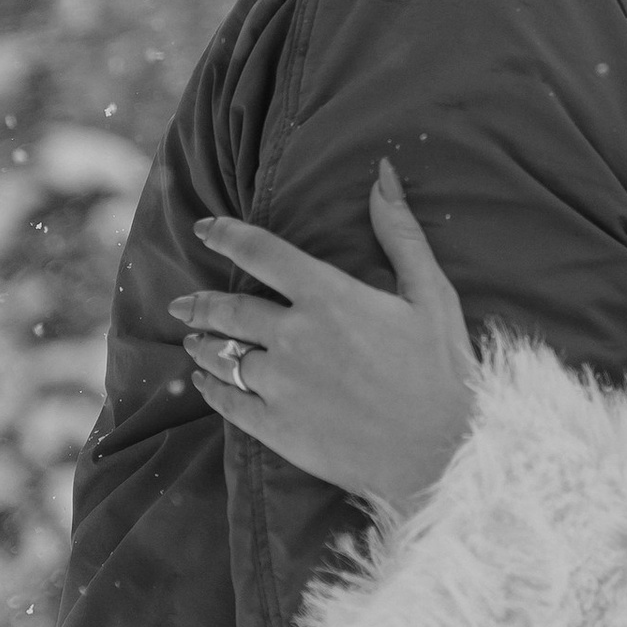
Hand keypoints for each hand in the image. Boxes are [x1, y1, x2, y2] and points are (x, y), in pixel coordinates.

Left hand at [173, 159, 480, 523]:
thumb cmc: (443, 368)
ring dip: (204, 344)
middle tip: (182, 302)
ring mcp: (280, 385)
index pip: (262, 253)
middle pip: (230, 308)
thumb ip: (399, 231)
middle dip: (200, 302)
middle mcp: (294, 336)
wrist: (443, 452)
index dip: (227, 235)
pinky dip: (212, 389)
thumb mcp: (431, 291)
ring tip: (193, 341)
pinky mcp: (276, 429)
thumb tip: (382, 173)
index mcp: (329, 296)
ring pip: (222, 355)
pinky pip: (229, 403)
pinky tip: (207, 385)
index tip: (205, 229)